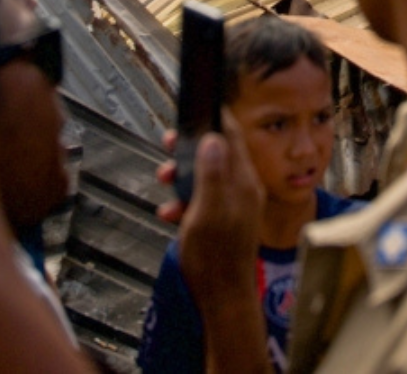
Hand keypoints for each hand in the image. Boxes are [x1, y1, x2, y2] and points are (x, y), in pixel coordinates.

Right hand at [157, 118, 264, 302]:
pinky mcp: (223, 220)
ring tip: (163, 180)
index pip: (233, 136)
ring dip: (183, 175)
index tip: (198, 108)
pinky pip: (202, 199)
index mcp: (243, 181)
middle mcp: (241, 189)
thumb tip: (213, 139)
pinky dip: (184, 201)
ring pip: (206, 176)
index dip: (214, 119)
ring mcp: (233, 204)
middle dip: (189, 148)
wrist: (221, 298)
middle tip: (167, 144)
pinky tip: (169, 213)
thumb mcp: (207, 211)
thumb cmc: (215, 259)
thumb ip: (211, 174)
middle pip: (216, 153)